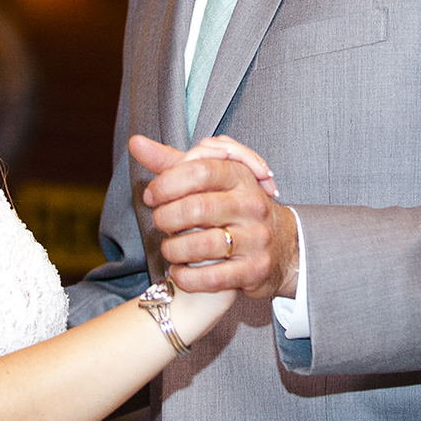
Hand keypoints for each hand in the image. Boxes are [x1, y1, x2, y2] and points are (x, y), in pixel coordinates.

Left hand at [128, 135, 298, 298]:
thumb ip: (174, 163)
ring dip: (174, 250)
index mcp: (241, 177)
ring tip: (168, 249)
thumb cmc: (236, 209)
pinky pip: (212, 278)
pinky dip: (186, 277)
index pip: (200, 171)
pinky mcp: (254, 270)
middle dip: (166, 218)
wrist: (284, 246)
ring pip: (202, 245)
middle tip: (159, 223)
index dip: (167, 183)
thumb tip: (136, 143)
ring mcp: (256, 239)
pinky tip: (179, 271)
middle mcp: (252, 205)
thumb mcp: (213, 180)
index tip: (152, 196)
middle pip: (198, 208)